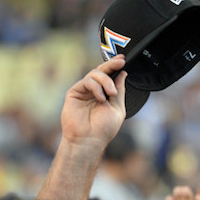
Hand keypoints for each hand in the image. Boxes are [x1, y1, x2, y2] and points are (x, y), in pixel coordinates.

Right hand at [37, 56, 126, 199]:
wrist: (89, 140)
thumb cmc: (104, 128)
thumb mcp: (118, 108)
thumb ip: (119, 90)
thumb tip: (123, 74)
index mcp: (106, 94)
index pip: (111, 76)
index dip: (116, 66)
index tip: (124, 59)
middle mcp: (95, 91)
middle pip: (102, 70)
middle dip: (112, 64)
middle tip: (121, 62)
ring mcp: (84, 91)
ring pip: (95, 74)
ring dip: (106, 81)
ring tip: (111, 94)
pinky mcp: (74, 92)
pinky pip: (87, 81)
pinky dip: (96, 88)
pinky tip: (101, 98)